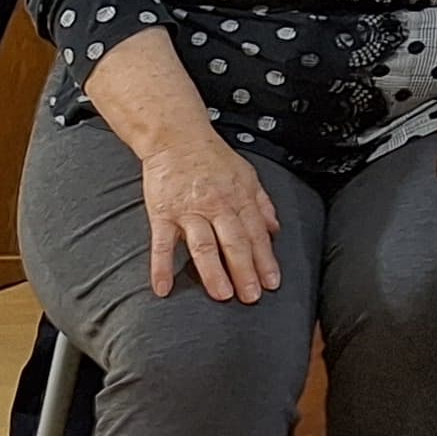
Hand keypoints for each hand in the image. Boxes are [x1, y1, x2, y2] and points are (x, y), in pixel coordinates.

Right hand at [137, 128, 282, 302]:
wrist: (177, 139)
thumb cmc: (213, 158)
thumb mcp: (247, 175)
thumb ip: (262, 203)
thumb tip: (275, 229)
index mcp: (239, 198)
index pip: (257, 234)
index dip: (266, 260)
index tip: (272, 282)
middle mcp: (217, 206)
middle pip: (235, 242)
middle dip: (245, 271)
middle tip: (252, 296)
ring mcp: (189, 211)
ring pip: (204, 245)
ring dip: (213, 272)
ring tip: (222, 295)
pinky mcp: (162, 213)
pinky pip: (162, 243)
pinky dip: (161, 267)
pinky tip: (163, 288)